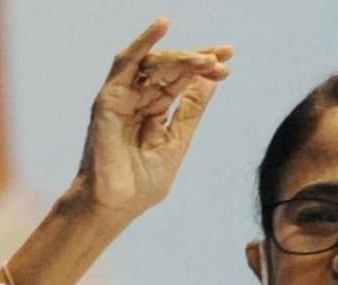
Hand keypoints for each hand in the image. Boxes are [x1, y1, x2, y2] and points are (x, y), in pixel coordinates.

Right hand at [74, 17, 231, 219]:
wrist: (114, 206)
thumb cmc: (139, 186)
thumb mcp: (175, 143)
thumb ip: (189, 112)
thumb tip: (211, 80)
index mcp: (153, 113)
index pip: (180, 82)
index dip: (203, 70)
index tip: (228, 65)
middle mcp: (137, 101)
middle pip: (170, 69)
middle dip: (198, 61)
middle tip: (223, 58)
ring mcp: (122, 98)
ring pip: (154, 64)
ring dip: (182, 57)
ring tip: (206, 59)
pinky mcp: (109, 98)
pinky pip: (126, 62)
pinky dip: (143, 42)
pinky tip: (161, 25)